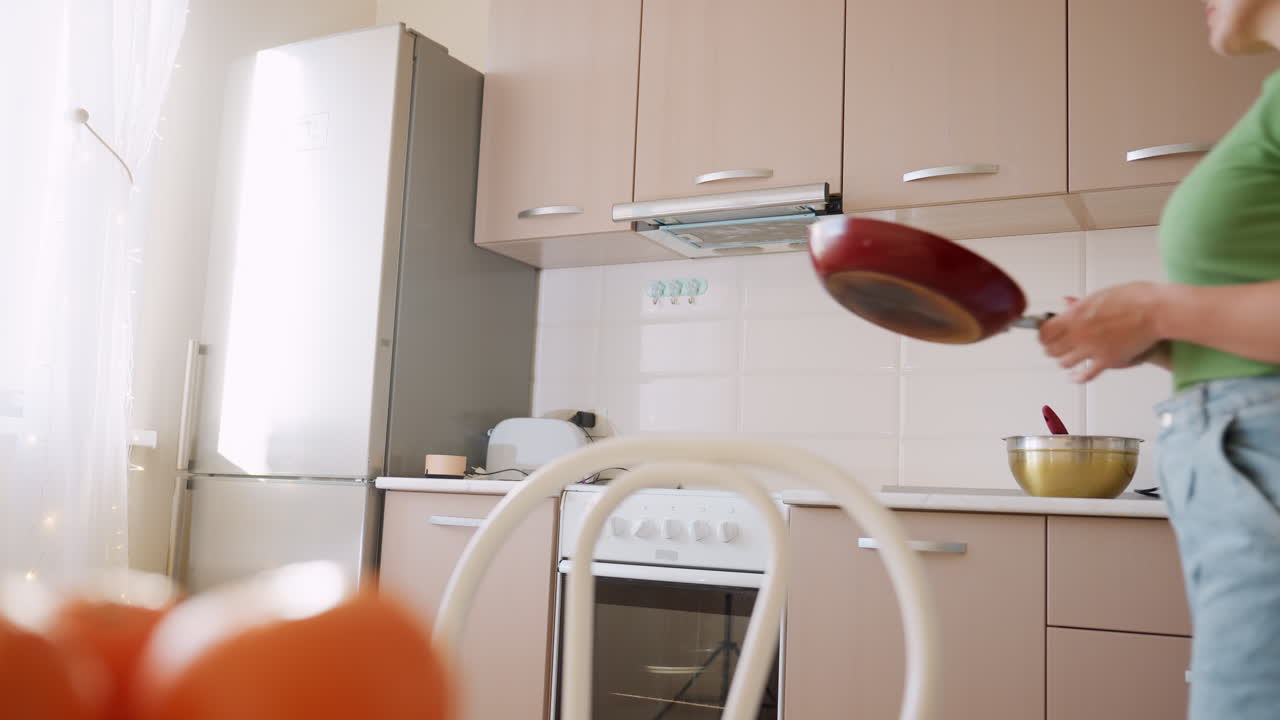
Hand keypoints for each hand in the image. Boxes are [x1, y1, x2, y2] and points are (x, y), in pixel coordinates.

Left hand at [1039, 283, 1165, 381]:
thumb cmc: (1133, 298)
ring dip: (1063, 361)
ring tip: (1065, 358)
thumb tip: (1065, 303)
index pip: (1045, 332)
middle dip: (1050, 348)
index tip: (1044, 335)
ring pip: (1064, 362)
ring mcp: (1092, 348)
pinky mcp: (1107, 360)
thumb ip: (1079, 303)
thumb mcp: (1100, 295)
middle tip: (1053, 347)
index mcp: (1075, 315)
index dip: (1042, 335)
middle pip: (1051, 349)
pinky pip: (1085, 375)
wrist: (1157, 310)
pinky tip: (1073, 377)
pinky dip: (1077, 377)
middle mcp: (1079, 333)